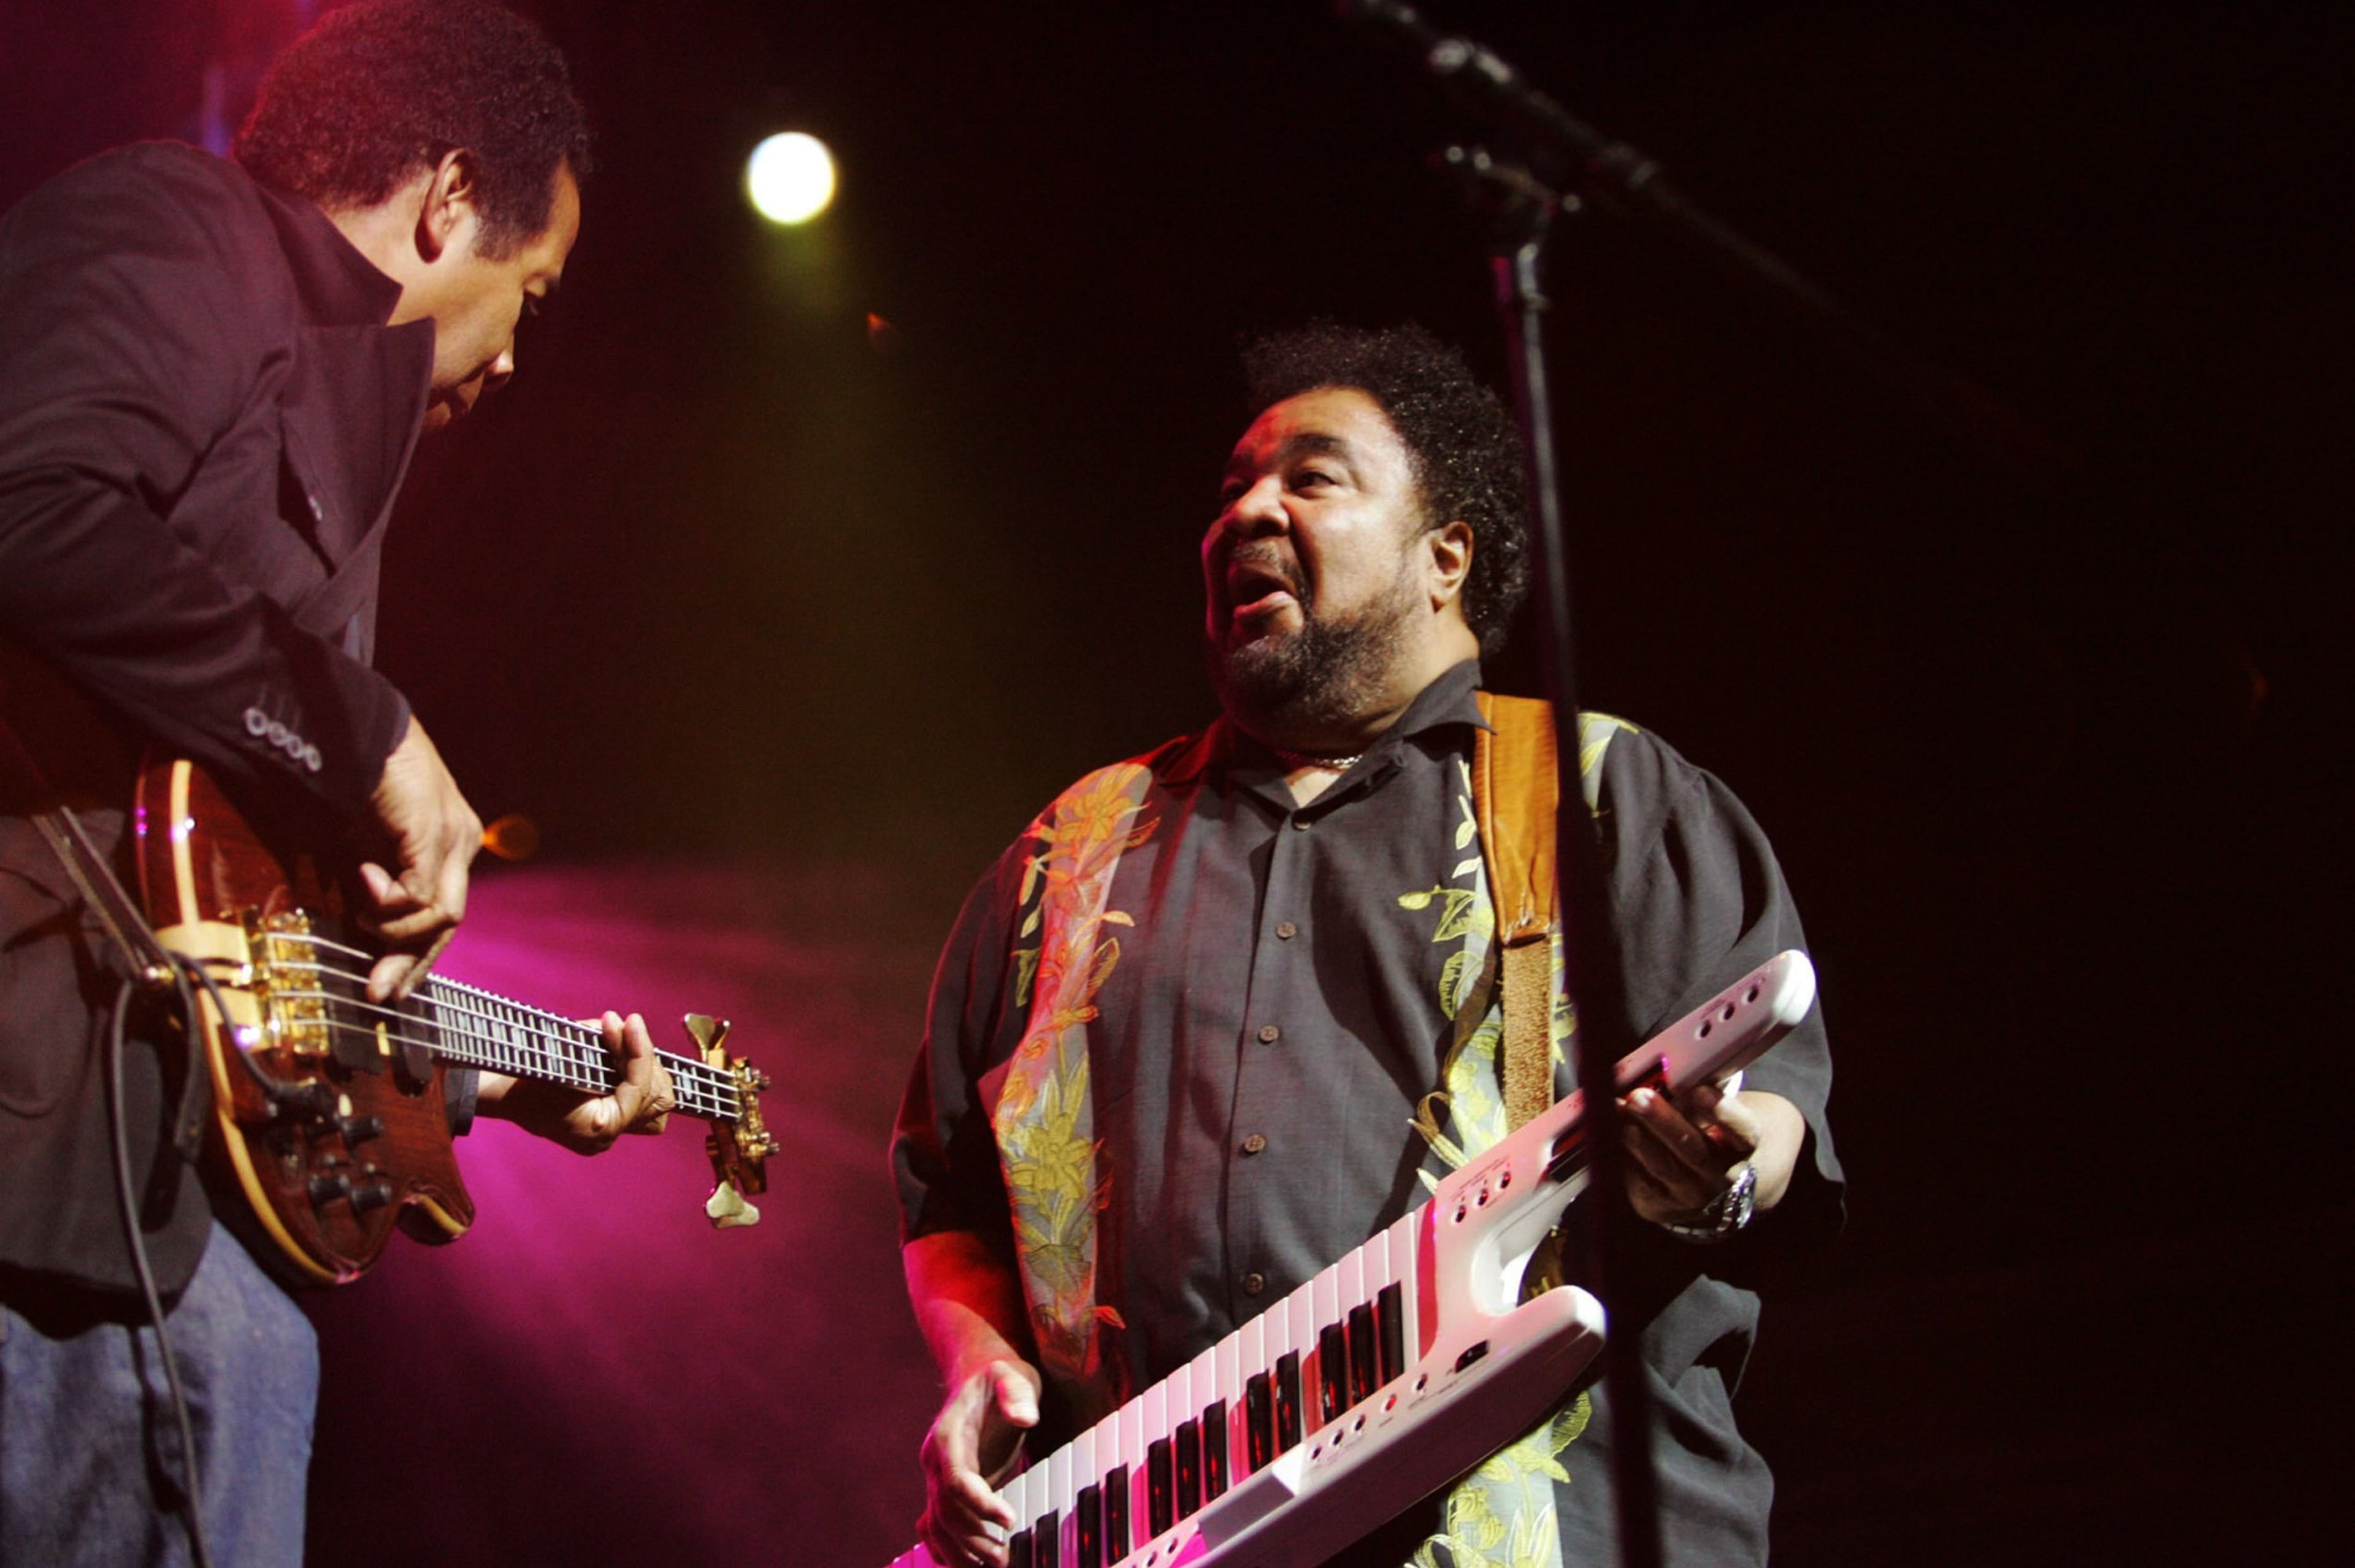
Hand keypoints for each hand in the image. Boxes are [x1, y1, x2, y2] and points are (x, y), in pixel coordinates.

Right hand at [358, 717, 480, 1000]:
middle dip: (410, 964)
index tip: (390, 989)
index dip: (416, 956)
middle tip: (378, 993)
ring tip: (360, 915)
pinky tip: (363, 883)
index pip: (443, 915)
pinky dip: (389, 902)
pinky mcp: (434, 831)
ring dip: (393, 931)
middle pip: (446, 922)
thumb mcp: (362, 845)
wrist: (349, 728)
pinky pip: (420, 894)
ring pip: (438, 916)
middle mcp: (461, 842)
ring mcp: (453, 836)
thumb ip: (373, 882)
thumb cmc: (349, 782)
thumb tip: (365, 927)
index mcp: (449, 843)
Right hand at [477, 1011, 675, 1153]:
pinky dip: (632, 1075)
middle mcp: (607, 1138)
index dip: (638, 1050)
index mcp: (600, 1127)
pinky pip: (637, 1104)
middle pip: (658, 1098)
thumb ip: (596, 1042)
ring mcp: (605, 1136)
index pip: (639, 1087)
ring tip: (622, 1035)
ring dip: (642, 1066)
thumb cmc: (523, 1075)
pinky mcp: (602, 1125)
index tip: (630, 1018)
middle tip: (627, 1027)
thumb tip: (623, 1024)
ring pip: (653, 1103)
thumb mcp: (562, 1054)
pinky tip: (620, 1051)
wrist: (497, 1094)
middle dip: (645, 1059)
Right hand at [918, 1358, 1039, 1567]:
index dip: (980, 1505)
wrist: (979, 1375)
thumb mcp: (1012, 1377)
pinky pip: (934, 1525)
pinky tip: (966, 1564)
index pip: (957, 1480)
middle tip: (1005, 1556)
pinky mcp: (947, 1487)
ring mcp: (938, 1476)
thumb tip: (1025, 1418)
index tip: (1009, 1521)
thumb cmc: (999, 1378)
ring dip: (960, 1551)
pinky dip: (945, 1548)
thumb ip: (1017, 1395)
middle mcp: (936, 1461)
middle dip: (973, 1538)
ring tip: (995, 1564)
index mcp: (948, 1436)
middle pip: (945, 1511)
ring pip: (936, 1525)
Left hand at [1619, 1081, 1788, 1227]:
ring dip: (1636, 1138)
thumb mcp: (1721, 1117)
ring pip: (1662, 1167)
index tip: (1700, 1092)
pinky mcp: (1662, 1208)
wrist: (1720, 1190)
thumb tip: (1664, 1074)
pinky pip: (1637, 1182)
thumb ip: (1699, 1097)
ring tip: (1617, 1111)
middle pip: (1693, 1150)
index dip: (1722, 1113)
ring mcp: (1692, 1199)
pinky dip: (1621, 1156)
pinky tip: (1607, 1133)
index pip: (1742, 1131)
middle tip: (1638, 1096)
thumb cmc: (1717, 1138)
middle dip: (1662, 1122)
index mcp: (1746, 1149)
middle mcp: (1723, 1179)